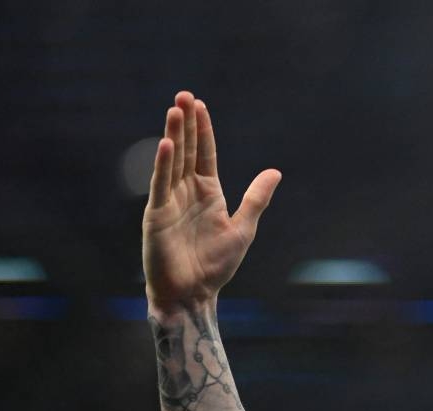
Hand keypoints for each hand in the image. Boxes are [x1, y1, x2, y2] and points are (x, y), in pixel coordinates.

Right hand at [142, 92, 281, 312]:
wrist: (194, 294)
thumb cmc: (216, 265)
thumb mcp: (244, 228)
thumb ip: (256, 199)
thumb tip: (275, 171)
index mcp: (208, 193)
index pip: (204, 154)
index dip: (202, 130)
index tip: (200, 105)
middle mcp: (187, 192)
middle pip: (186, 150)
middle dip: (185, 123)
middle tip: (183, 95)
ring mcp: (170, 201)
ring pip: (172, 161)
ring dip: (173, 135)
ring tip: (174, 109)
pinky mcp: (157, 215)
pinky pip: (160, 185)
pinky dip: (163, 165)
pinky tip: (167, 144)